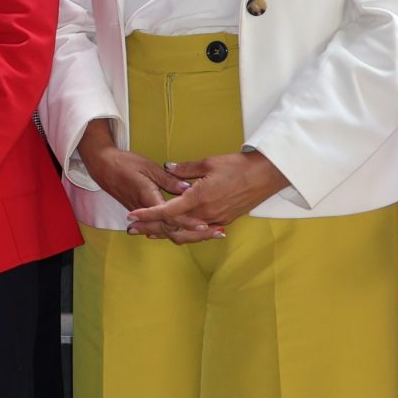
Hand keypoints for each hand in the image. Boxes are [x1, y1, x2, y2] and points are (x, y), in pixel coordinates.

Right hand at [71, 123, 213, 241]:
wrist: (102, 167)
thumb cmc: (124, 163)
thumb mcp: (148, 167)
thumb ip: (168, 179)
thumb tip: (188, 189)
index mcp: (148, 198)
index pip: (172, 216)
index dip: (190, 222)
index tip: (206, 225)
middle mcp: (146, 211)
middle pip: (172, 229)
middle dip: (196, 233)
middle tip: (218, 233)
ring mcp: (143, 215)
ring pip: (167, 231)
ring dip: (189, 234)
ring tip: (209, 234)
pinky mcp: (142, 214)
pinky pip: (161, 227)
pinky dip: (177, 231)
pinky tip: (189, 232)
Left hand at [135, 150, 292, 240]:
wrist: (265, 175)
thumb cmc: (238, 166)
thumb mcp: (208, 163)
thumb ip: (185, 169)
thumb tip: (168, 168)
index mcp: (199, 199)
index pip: (167, 210)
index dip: (147, 214)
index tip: (132, 216)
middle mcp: (206, 214)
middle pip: (173, 227)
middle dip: (151, 228)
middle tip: (133, 229)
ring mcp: (216, 220)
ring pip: (186, 234)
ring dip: (166, 233)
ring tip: (149, 233)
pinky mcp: (224, 221)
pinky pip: (199, 232)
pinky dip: (185, 233)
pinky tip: (175, 230)